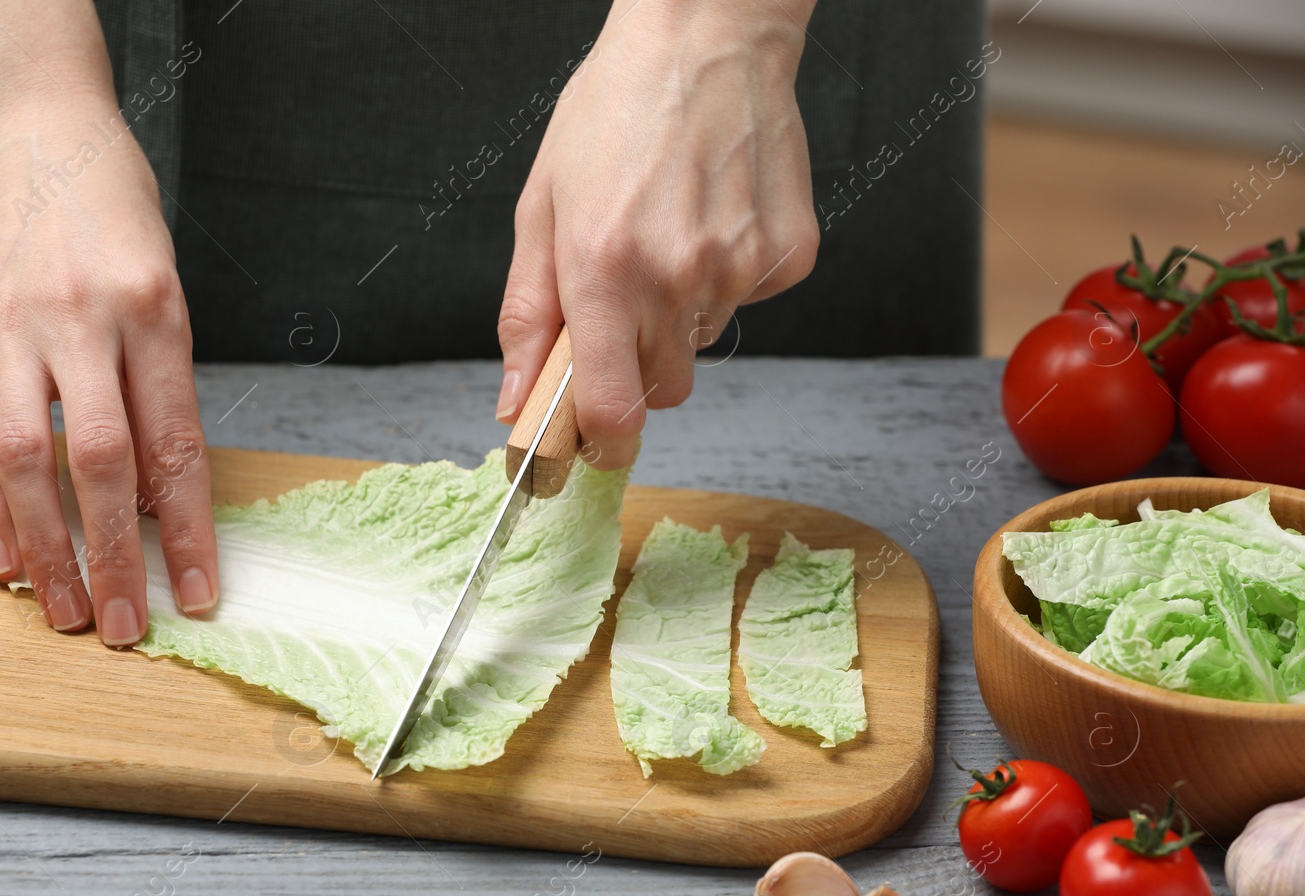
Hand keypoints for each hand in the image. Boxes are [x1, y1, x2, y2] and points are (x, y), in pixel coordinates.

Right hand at [0, 89, 216, 645]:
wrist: (28, 123)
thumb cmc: (112, 210)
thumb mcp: (164, 286)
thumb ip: (160, 385)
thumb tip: (163, 494)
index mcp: (154, 310)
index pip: (177, 445)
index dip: (192, 532)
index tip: (204, 595)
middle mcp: (80, 318)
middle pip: (100, 464)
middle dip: (116, 558)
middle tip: (125, 628)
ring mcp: (7, 323)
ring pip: (22, 460)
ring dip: (45, 548)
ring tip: (65, 611)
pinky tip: (6, 555)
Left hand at [496, 0, 819, 466]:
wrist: (706, 37)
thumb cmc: (613, 112)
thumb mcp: (543, 207)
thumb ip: (526, 315)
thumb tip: (514, 402)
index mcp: (602, 268)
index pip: (612, 408)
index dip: (601, 443)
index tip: (592, 446)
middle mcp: (675, 276)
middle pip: (663, 390)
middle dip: (637, 368)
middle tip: (625, 304)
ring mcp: (741, 267)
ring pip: (705, 341)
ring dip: (682, 311)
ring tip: (670, 230)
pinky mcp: (789, 255)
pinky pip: (751, 301)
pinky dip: (730, 276)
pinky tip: (714, 215)